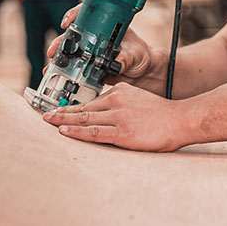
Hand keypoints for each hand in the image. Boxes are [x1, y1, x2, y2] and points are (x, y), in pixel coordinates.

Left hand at [43, 83, 191, 151]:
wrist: (182, 119)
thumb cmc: (163, 114)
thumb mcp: (139, 100)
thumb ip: (121, 104)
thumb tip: (103, 115)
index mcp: (120, 92)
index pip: (91, 101)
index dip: (72, 106)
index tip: (58, 108)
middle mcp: (116, 101)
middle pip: (83, 108)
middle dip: (61, 112)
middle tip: (45, 114)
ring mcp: (118, 117)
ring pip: (84, 119)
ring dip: (63, 120)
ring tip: (48, 121)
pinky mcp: (122, 133)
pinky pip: (94, 132)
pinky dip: (76, 131)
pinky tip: (64, 131)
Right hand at [47, 5, 158, 88]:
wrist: (141, 73)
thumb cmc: (139, 56)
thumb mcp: (135, 54)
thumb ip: (127, 57)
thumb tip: (117, 61)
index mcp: (105, 26)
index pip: (87, 14)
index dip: (74, 15)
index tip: (67, 22)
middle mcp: (94, 36)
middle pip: (72, 34)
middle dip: (60, 41)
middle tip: (53, 50)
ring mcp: (89, 51)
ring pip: (69, 51)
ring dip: (58, 58)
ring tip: (51, 66)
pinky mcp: (87, 66)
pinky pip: (73, 68)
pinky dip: (64, 73)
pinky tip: (55, 77)